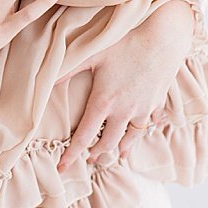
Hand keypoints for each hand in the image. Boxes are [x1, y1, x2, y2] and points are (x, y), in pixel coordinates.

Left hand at [56, 0, 195, 169]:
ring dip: (120, 148)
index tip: (62, 167)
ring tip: (115, 154)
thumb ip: (68, 70)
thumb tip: (45, 80)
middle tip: (89, 158)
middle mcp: (123, 111)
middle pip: (108, 142)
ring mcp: (142, 109)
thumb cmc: (125, 43)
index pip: (84, 137)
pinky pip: (149, 124)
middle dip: (97, 152)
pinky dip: (142, 132)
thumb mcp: (92, 55)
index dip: (71, 154)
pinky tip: (139, 132)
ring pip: (130, 138)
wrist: (162, 39)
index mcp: (104, 102)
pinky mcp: (156, 104)